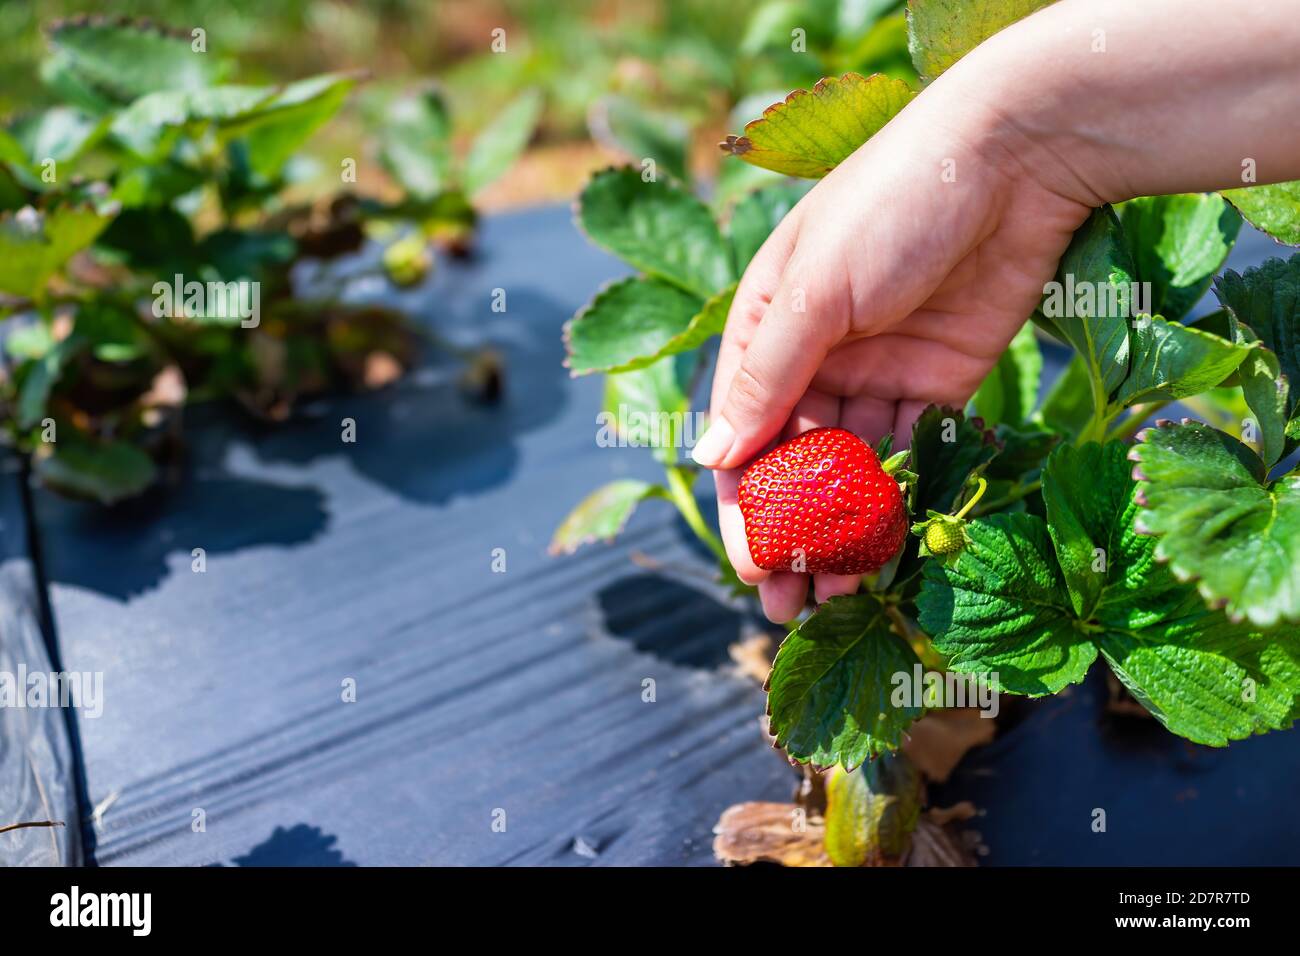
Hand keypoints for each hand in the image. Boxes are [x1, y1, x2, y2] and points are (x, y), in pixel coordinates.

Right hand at [692, 86, 1093, 622]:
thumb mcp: (814, 291)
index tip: (752, 568)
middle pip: (797, 461)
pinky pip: (915, 449)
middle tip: (793, 606)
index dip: (744, 503)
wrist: (1016, 157)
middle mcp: (819, 355)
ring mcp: (882, 370)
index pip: (741, 431)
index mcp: (769, 327)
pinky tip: (896, 543)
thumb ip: (766, 378)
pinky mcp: (944, 379)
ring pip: (855, 467)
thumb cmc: (893, 204)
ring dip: (847, 527)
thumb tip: (710, 460)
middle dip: (793, 533)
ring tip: (844, 591)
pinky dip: (904, 494)